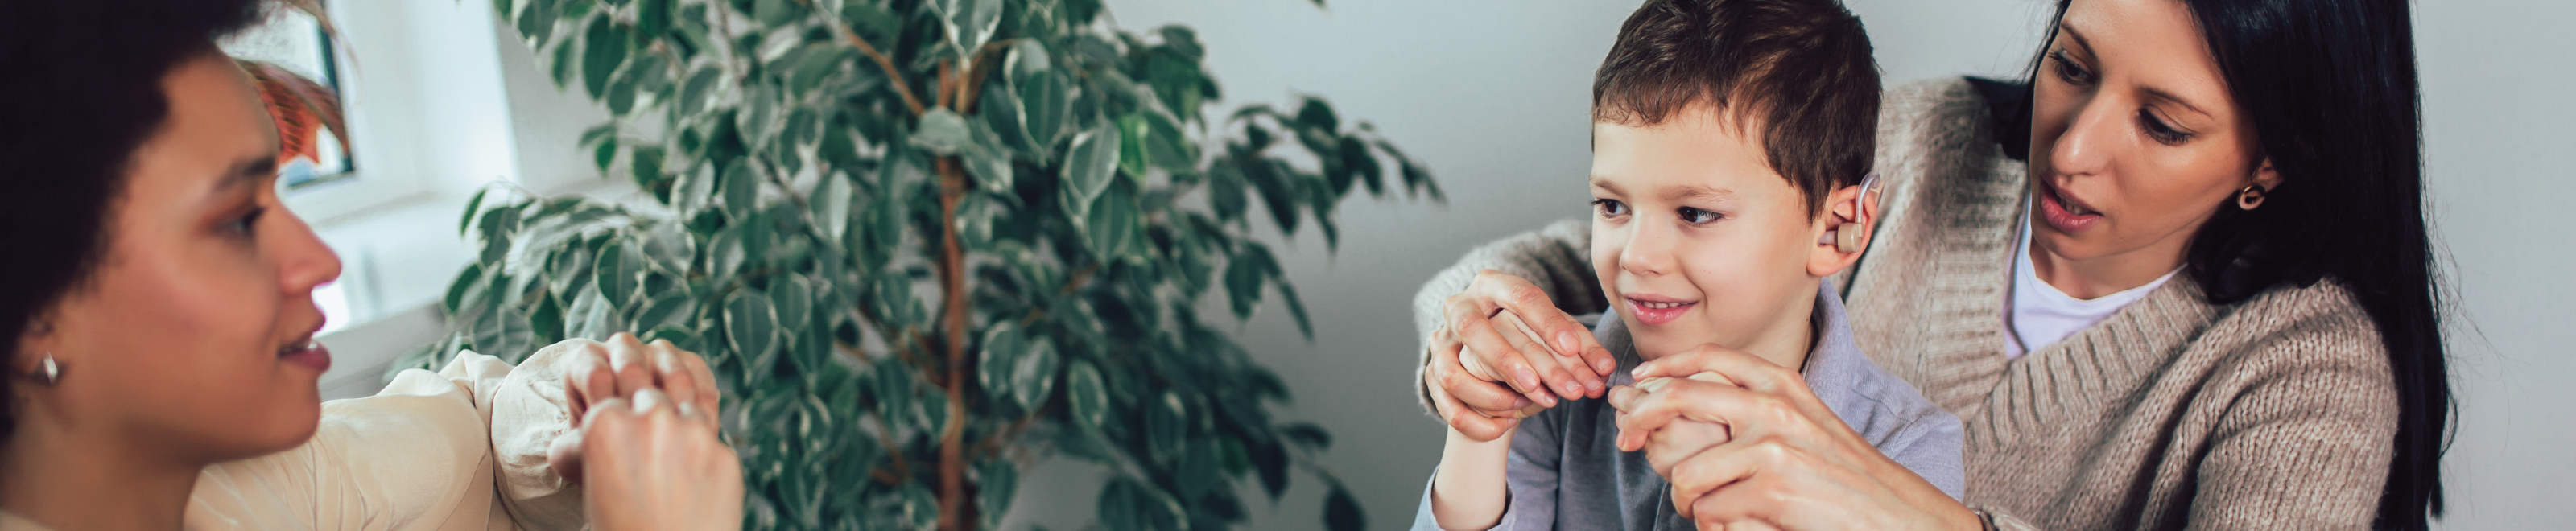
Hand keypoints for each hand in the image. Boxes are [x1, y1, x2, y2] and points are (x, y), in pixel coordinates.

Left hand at [541, 333, 720, 481]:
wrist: (632, 456)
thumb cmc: (597, 450)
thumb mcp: (576, 454)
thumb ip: (575, 447)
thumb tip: (585, 441)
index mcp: (586, 361)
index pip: (595, 374)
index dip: (605, 407)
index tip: (609, 437)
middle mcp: (622, 348)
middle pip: (632, 367)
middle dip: (638, 407)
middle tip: (642, 440)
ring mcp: (658, 351)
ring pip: (672, 372)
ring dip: (674, 411)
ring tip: (672, 442)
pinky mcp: (690, 362)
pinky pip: (700, 379)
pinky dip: (701, 408)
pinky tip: (696, 432)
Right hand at [576, 388, 743, 530]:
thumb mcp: (592, 488)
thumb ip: (598, 450)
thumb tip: (598, 430)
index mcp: (605, 427)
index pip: (612, 399)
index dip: (617, 419)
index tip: (621, 438)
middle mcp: (651, 420)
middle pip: (651, 394)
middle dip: (649, 415)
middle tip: (648, 448)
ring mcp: (693, 435)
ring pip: (687, 408)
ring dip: (680, 427)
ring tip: (672, 464)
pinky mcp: (725, 455)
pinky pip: (714, 440)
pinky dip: (705, 455)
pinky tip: (695, 484)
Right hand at [1426, 270, 1614, 439]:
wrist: (1490, 354)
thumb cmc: (1529, 336)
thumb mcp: (1554, 333)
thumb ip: (1580, 347)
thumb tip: (1606, 369)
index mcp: (1492, 285)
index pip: (1519, 296)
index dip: (1546, 322)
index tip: (1571, 348)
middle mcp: (1460, 308)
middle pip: (1474, 330)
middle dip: (1509, 361)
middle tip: (1542, 388)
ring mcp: (1441, 343)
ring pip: (1452, 372)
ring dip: (1490, 396)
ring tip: (1525, 408)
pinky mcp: (1432, 374)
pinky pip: (1447, 404)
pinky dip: (1477, 420)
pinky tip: (1507, 424)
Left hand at [1607, 346, 1975, 530]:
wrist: (1899, 517)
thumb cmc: (1845, 479)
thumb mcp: (1806, 425)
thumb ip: (1758, 409)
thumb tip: (1687, 401)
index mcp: (1784, 384)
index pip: (1710, 358)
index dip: (1664, 369)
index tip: (1637, 386)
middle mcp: (1775, 407)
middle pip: (1679, 399)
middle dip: (1639, 421)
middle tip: (1623, 441)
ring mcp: (1772, 447)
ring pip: (1687, 474)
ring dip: (1687, 502)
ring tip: (1710, 513)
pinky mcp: (1772, 490)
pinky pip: (1710, 512)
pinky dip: (1717, 527)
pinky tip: (1745, 527)